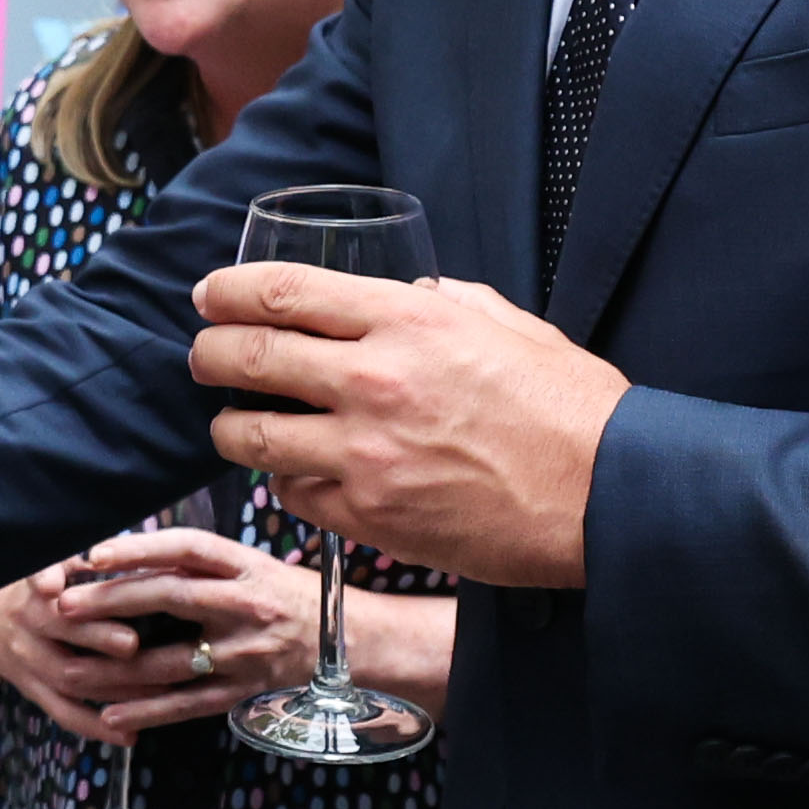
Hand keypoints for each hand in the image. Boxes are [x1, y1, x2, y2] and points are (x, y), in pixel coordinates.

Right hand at [0, 566, 160, 744]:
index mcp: (34, 590)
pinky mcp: (34, 692)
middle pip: (62, 634)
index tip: (91, 575)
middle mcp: (29, 626)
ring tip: (160, 692)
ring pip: (70, 679)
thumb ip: (78, 559)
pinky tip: (129, 735)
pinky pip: (63, 713)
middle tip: (134, 643)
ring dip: (115, 688)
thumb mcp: (46, 566)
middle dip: (100, 638)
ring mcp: (29, 663)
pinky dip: (96, 727)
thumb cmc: (32, 588)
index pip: (46, 585)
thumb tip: (131, 547)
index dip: (62, 584)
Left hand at [27, 528, 329, 732]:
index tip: (93, 554)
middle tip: (64, 605)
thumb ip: (203, 564)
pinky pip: (190, 704)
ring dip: (115, 665)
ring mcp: (246, 651)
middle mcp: (246, 604)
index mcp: (246, 566)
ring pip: (171, 659)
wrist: (355, 643)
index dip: (139, 548)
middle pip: (170, 597)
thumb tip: (137, 555)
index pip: (187, 548)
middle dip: (111, 601)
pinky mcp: (245, 690)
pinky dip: (149, 711)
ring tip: (69, 666)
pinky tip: (111, 714)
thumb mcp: (255, 567)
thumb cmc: (294, 597)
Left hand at [191, 263, 618, 587]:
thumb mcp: (512, 326)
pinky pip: (294, 494)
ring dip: (230, 426)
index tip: (209, 296)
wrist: (605, 496)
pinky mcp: (369, 516)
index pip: (284, 291)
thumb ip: (449, 303)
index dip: (230, 292)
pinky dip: (286, 482)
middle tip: (203, 356)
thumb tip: (415, 292)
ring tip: (232, 422)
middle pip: (249, 357)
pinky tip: (296, 474)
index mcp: (409, 320)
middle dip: (210, 354)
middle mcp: (373, 380)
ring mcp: (365, 454)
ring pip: (252, 434)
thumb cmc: (571, 410)